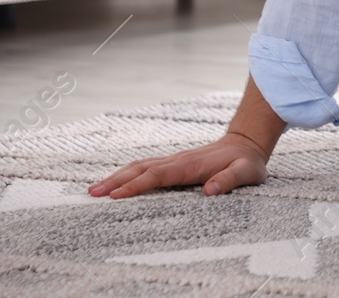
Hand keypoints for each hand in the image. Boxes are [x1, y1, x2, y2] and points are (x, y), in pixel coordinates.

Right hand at [88, 131, 270, 198]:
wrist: (246, 144)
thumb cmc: (246, 162)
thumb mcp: (247, 172)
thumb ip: (231, 180)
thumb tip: (211, 190)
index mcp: (191, 165)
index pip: (158, 175)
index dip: (137, 185)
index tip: (116, 195)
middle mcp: (178, 160)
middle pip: (141, 169)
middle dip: (116, 181)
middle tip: (92, 194)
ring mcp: (174, 160)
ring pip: (140, 166)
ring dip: (117, 176)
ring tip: (94, 190)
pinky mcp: (173, 163)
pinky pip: (145, 167)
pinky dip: (127, 173)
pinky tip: (114, 182)